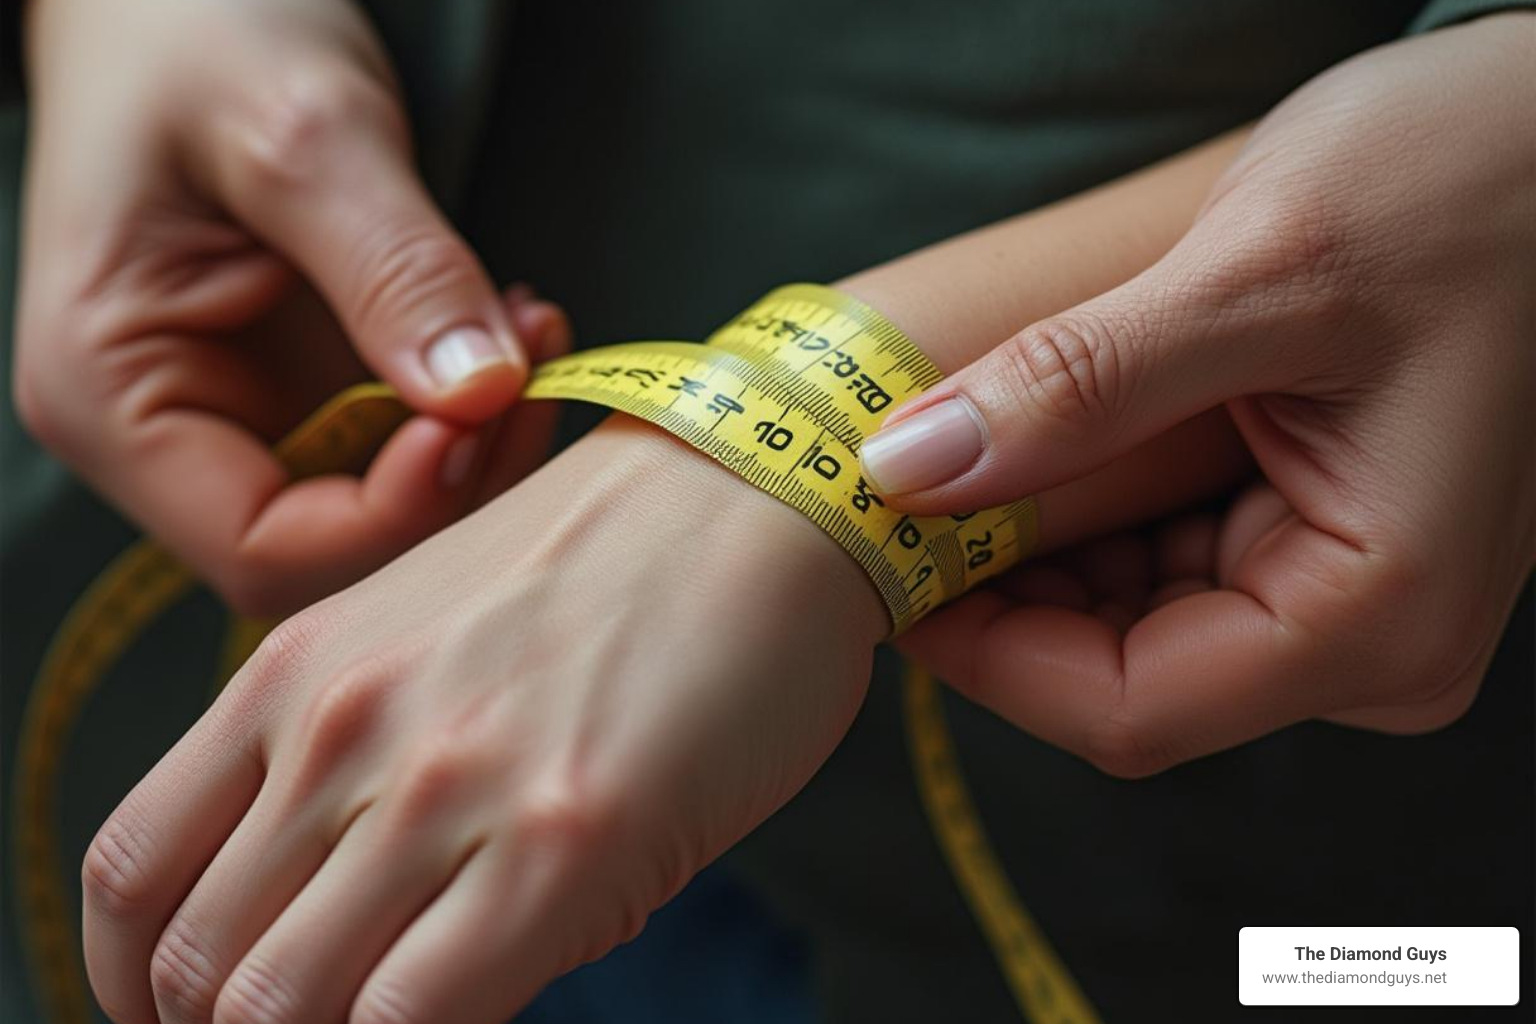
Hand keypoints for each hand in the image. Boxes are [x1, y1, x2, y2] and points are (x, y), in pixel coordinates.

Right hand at [15, 0, 543, 614]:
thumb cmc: (199, 29)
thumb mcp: (300, 134)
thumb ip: (394, 269)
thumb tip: (485, 393)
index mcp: (114, 400)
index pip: (264, 548)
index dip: (394, 517)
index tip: (484, 419)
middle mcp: (173, 434)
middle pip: (337, 548)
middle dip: (456, 483)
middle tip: (540, 374)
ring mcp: (245, 415)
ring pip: (386, 507)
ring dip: (480, 443)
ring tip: (535, 329)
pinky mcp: (308, 385)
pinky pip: (404, 439)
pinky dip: (472, 405)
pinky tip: (511, 328)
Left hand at [79, 419, 887, 1023]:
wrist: (754, 498)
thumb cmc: (614, 562)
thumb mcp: (431, 634)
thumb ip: (359, 769)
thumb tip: (354, 929)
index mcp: (297, 671)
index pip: (133, 873)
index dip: (135, 980)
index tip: (185, 1014)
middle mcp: (344, 730)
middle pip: (200, 965)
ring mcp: (446, 789)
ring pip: (283, 1010)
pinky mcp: (559, 847)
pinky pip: (416, 1017)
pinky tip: (466, 1019)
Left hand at [863, 14, 1535, 774]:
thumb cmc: (1466, 180)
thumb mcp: (1259, 274)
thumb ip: (1080, 388)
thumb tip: (908, 472)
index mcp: (1378, 613)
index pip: (1128, 710)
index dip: (982, 654)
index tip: (881, 561)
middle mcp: (1370, 638)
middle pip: (1120, 675)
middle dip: (997, 594)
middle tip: (895, 493)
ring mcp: (1342, 596)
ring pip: (1130, 626)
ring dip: (1029, 553)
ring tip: (950, 457)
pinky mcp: (1315, 544)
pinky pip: (1164, 569)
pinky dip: (1083, 518)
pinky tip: (1027, 447)